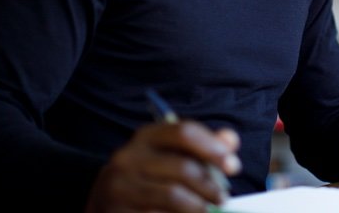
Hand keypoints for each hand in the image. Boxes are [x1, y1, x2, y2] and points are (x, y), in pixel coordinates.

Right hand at [85, 121, 240, 212]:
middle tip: (224, 197)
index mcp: (146, 136)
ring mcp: (119, 186)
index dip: (213, 148)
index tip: (233, 166)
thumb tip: (231, 140)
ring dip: (199, 206)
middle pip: (182, 168)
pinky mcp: (116, 211)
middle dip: (209, 185)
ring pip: (172, 196)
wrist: (104, 200)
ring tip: (210, 210)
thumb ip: (202, 145)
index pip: (184, 133)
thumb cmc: (149, 174)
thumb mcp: (171, 153)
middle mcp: (129, 157)